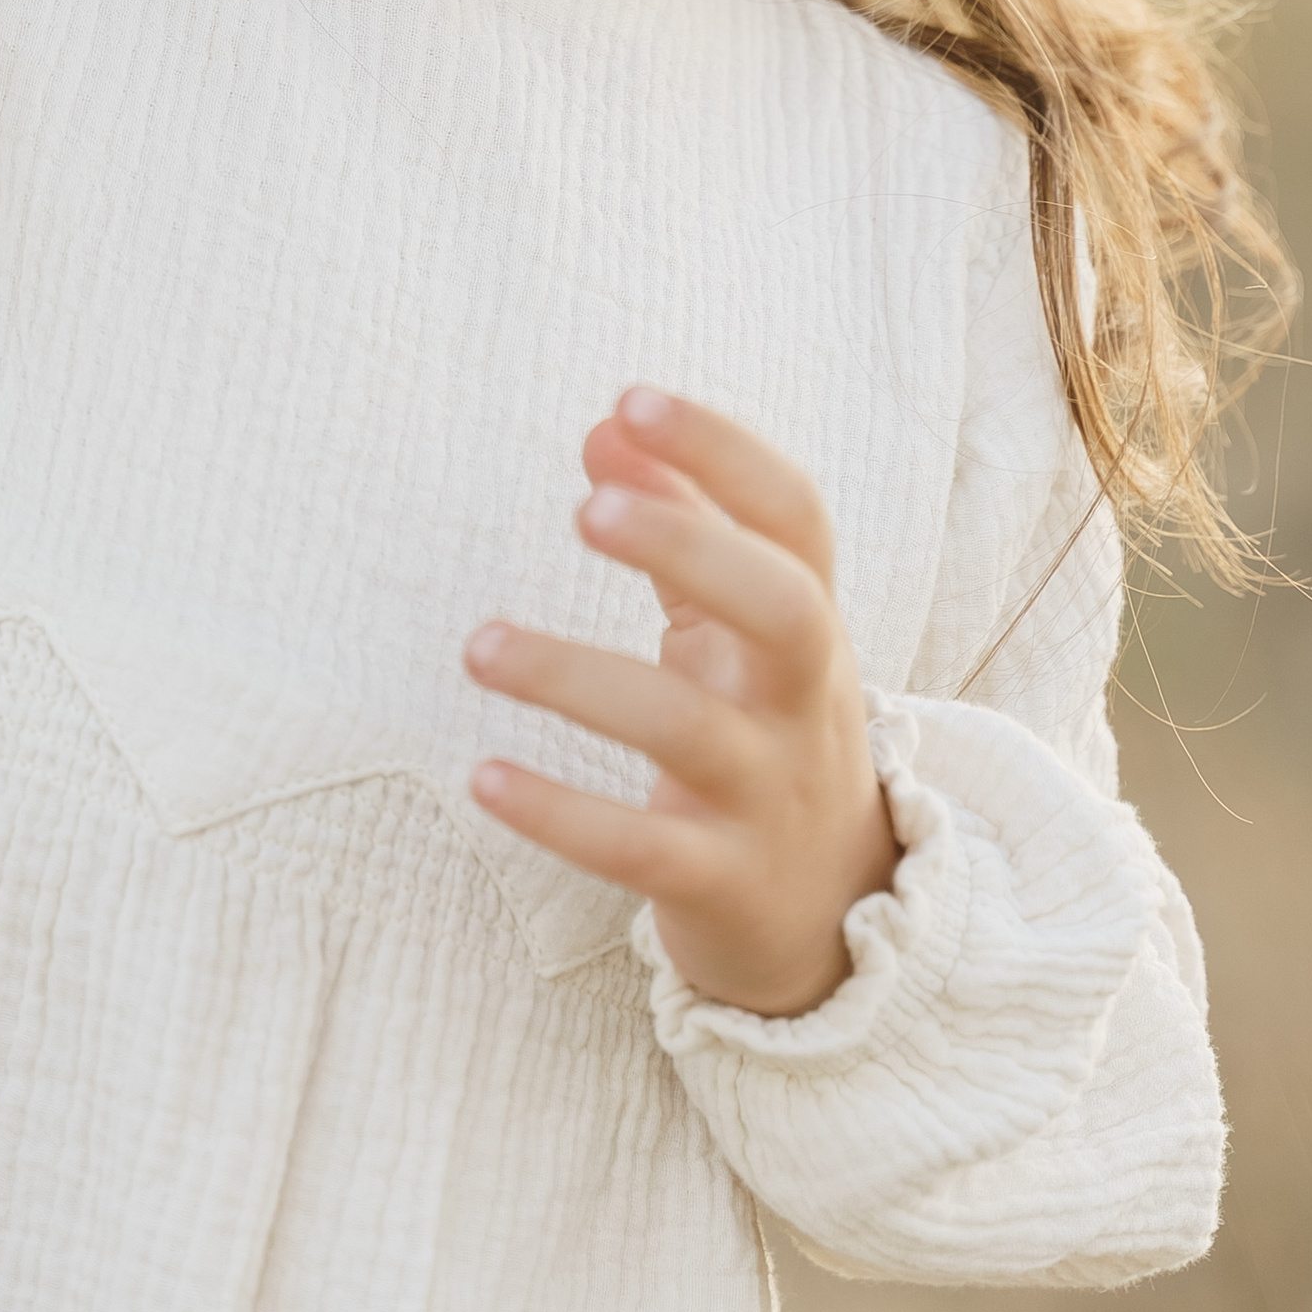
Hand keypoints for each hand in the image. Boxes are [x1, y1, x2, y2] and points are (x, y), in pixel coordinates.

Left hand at [466, 389, 898, 1019]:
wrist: (834, 911)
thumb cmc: (767, 729)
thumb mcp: (740, 629)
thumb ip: (682, 525)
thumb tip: (606, 428)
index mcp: (809, 623)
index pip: (794, 517)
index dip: (725, 453)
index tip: (633, 399)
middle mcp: (803, 701)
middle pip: (784, 608)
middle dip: (693, 549)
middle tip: (588, 510)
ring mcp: (767, 794)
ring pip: (687, 730)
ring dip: (577, 678)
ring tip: (478, 644)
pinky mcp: (720, 882)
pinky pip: (640, 850)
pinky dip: (561, 813)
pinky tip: (483, 776)